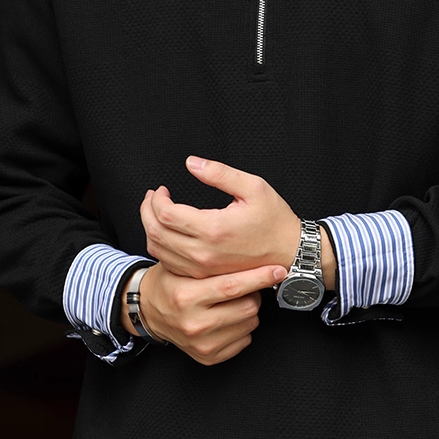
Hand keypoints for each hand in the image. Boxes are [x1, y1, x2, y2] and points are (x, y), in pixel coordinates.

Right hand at [120, 260, 287, 366]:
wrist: (149, 311)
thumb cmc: (170, 284)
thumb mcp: (183, 267)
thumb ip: (213, 263)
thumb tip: (251, 256)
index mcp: (186, 296)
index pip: (233, 286)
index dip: (260, 277)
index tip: (277, 271)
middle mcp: (194, 322)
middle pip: (248, 306)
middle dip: (253, 293)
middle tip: (242, 287)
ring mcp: (201, 343)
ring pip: (250, 323)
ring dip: (248, 310)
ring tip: (230, 303)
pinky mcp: (208, 356)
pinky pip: (245, 340)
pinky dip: (242, 328)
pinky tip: (227, 319)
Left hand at [140, 156, 335, 287]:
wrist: (290, 253)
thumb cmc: (275, 220)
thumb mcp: (254, 187)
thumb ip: (220, 173)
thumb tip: (191, 163)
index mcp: (213, 229)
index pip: (166, 214)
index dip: (157, 199)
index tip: (161, 190)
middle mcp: (204, 253)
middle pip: (156, 232)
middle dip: (147, 212)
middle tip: (152, 198)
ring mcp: (203, 268)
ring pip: (159, 250)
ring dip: (151, 229)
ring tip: (156, 213)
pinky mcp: (204, 276)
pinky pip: (170, 264)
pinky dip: (161, 247)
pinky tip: (167, 233)